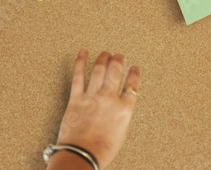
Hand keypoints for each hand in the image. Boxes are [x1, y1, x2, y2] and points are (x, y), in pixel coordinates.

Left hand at [52, 50, 138, 169]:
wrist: (81, 157)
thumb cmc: (101, 151)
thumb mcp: (121, 133)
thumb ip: (121, 115)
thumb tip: (119, 107)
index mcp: (124, 108)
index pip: (133, 84)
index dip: (134, 73)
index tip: (134, 67)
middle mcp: (109, 99)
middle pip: (116, 71)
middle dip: (119, 60)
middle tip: (119, 55)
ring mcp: (92, 97)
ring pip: (99, 70)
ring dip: (103, 58)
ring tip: (106, 53)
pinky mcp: (75, 100)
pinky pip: (78, 77)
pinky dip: (80, 63)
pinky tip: (83, 54)